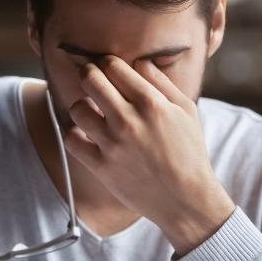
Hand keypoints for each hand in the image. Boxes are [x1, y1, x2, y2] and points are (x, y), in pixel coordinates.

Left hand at [64, 55, 234, 253]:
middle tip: (92, 80)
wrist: (185, 199)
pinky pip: (72, 140)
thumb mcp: (186, 110)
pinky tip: (88, 136)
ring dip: (83, 106)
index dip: (107, 63)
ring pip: (77, 108)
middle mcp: (128, 120)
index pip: (113, 65)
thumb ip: (161, 82)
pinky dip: (76, 135)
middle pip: (90, 79)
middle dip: (88, 74)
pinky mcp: (101, 166)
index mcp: (150, 102)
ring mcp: (112, 144)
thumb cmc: (189, 152)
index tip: (107, 69)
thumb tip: (139, 62)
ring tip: (93, 111)